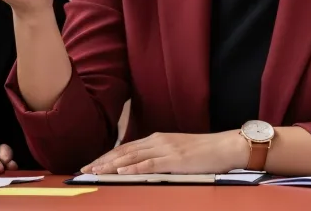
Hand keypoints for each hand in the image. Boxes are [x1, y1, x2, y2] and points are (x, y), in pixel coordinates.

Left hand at [81, 132, 245, 174]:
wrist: (225, 146)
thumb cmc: (205, 152)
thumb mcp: (178, 151)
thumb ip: (160, 155)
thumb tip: (143, 164)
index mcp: (158, 139)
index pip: (127, 147)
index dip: (108, 155)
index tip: (93, 163)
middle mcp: (158, 141)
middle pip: (124, 151)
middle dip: (103, 160)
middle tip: (85, 168)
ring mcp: (166, 149)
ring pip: (132, 156)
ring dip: (111, 164)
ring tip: (96, 170)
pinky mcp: (174, 159)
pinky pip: (149, 164)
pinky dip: (133, 167)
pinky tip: (121, 171)